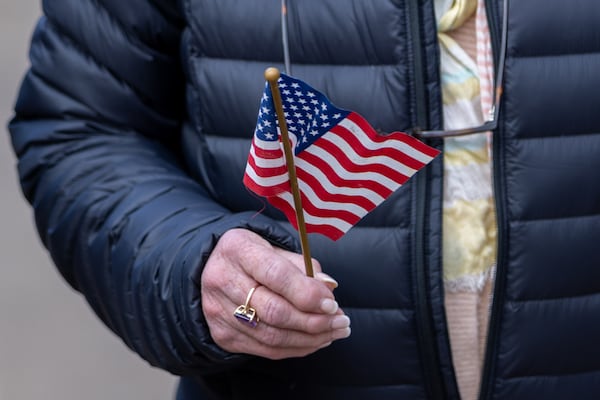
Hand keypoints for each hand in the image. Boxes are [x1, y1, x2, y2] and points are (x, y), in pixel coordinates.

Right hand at [201, 229, 350, 359]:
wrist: (211, 269)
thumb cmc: (252, 256)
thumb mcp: (274, 247)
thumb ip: (302, 266)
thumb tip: (329, 287)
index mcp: (238, 249)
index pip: (276, 275)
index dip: (307, 293)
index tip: (332, 303)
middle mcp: (222, 280)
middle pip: (274, 311)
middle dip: (315, 321)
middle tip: (342, 321)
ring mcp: (219, 311)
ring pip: (272, 336)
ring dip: (311, 338)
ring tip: (335, 332)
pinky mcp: (223, 334)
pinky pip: (266, 349)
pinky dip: (297, 348)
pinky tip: (316, 340)